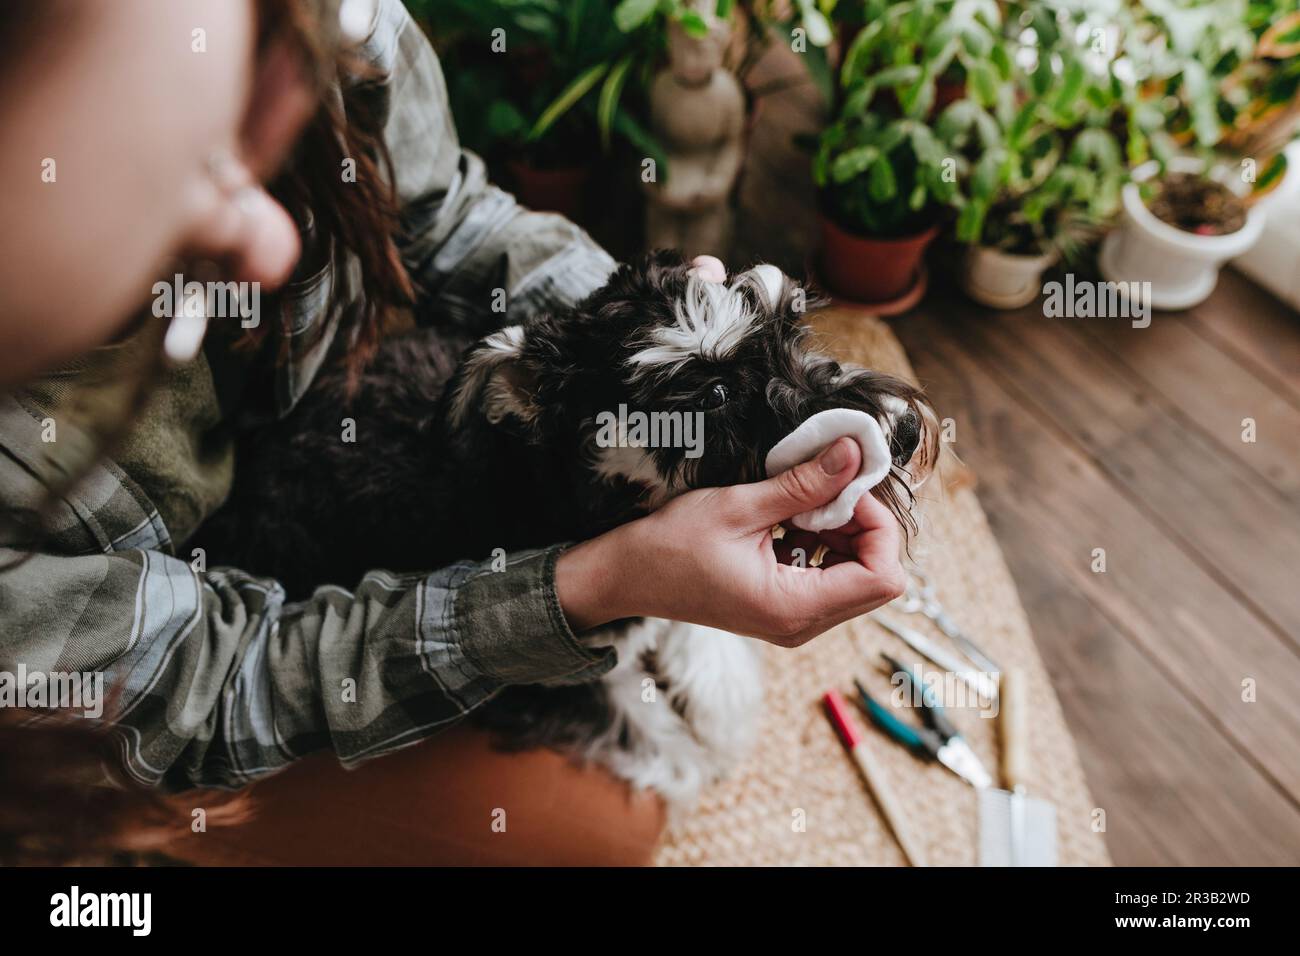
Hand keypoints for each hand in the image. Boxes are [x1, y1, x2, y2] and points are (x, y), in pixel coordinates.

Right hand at [556, 437, 906, 645]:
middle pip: (878, 579)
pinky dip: (824, 543)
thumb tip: (853, 454)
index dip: (877, 525)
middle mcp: (800, 624)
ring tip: (804, 503)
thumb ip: (803, 483)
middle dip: (864, 526)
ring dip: (844, 533)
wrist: (629, 575)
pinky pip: (830, 578)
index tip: (845, 488)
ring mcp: (794, 620)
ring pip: (858, 577)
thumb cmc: (671, 545)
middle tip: (828, 489)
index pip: (882, 576)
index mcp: (792, 608)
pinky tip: (792, 518)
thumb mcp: (740, 505)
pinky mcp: (784, 609)